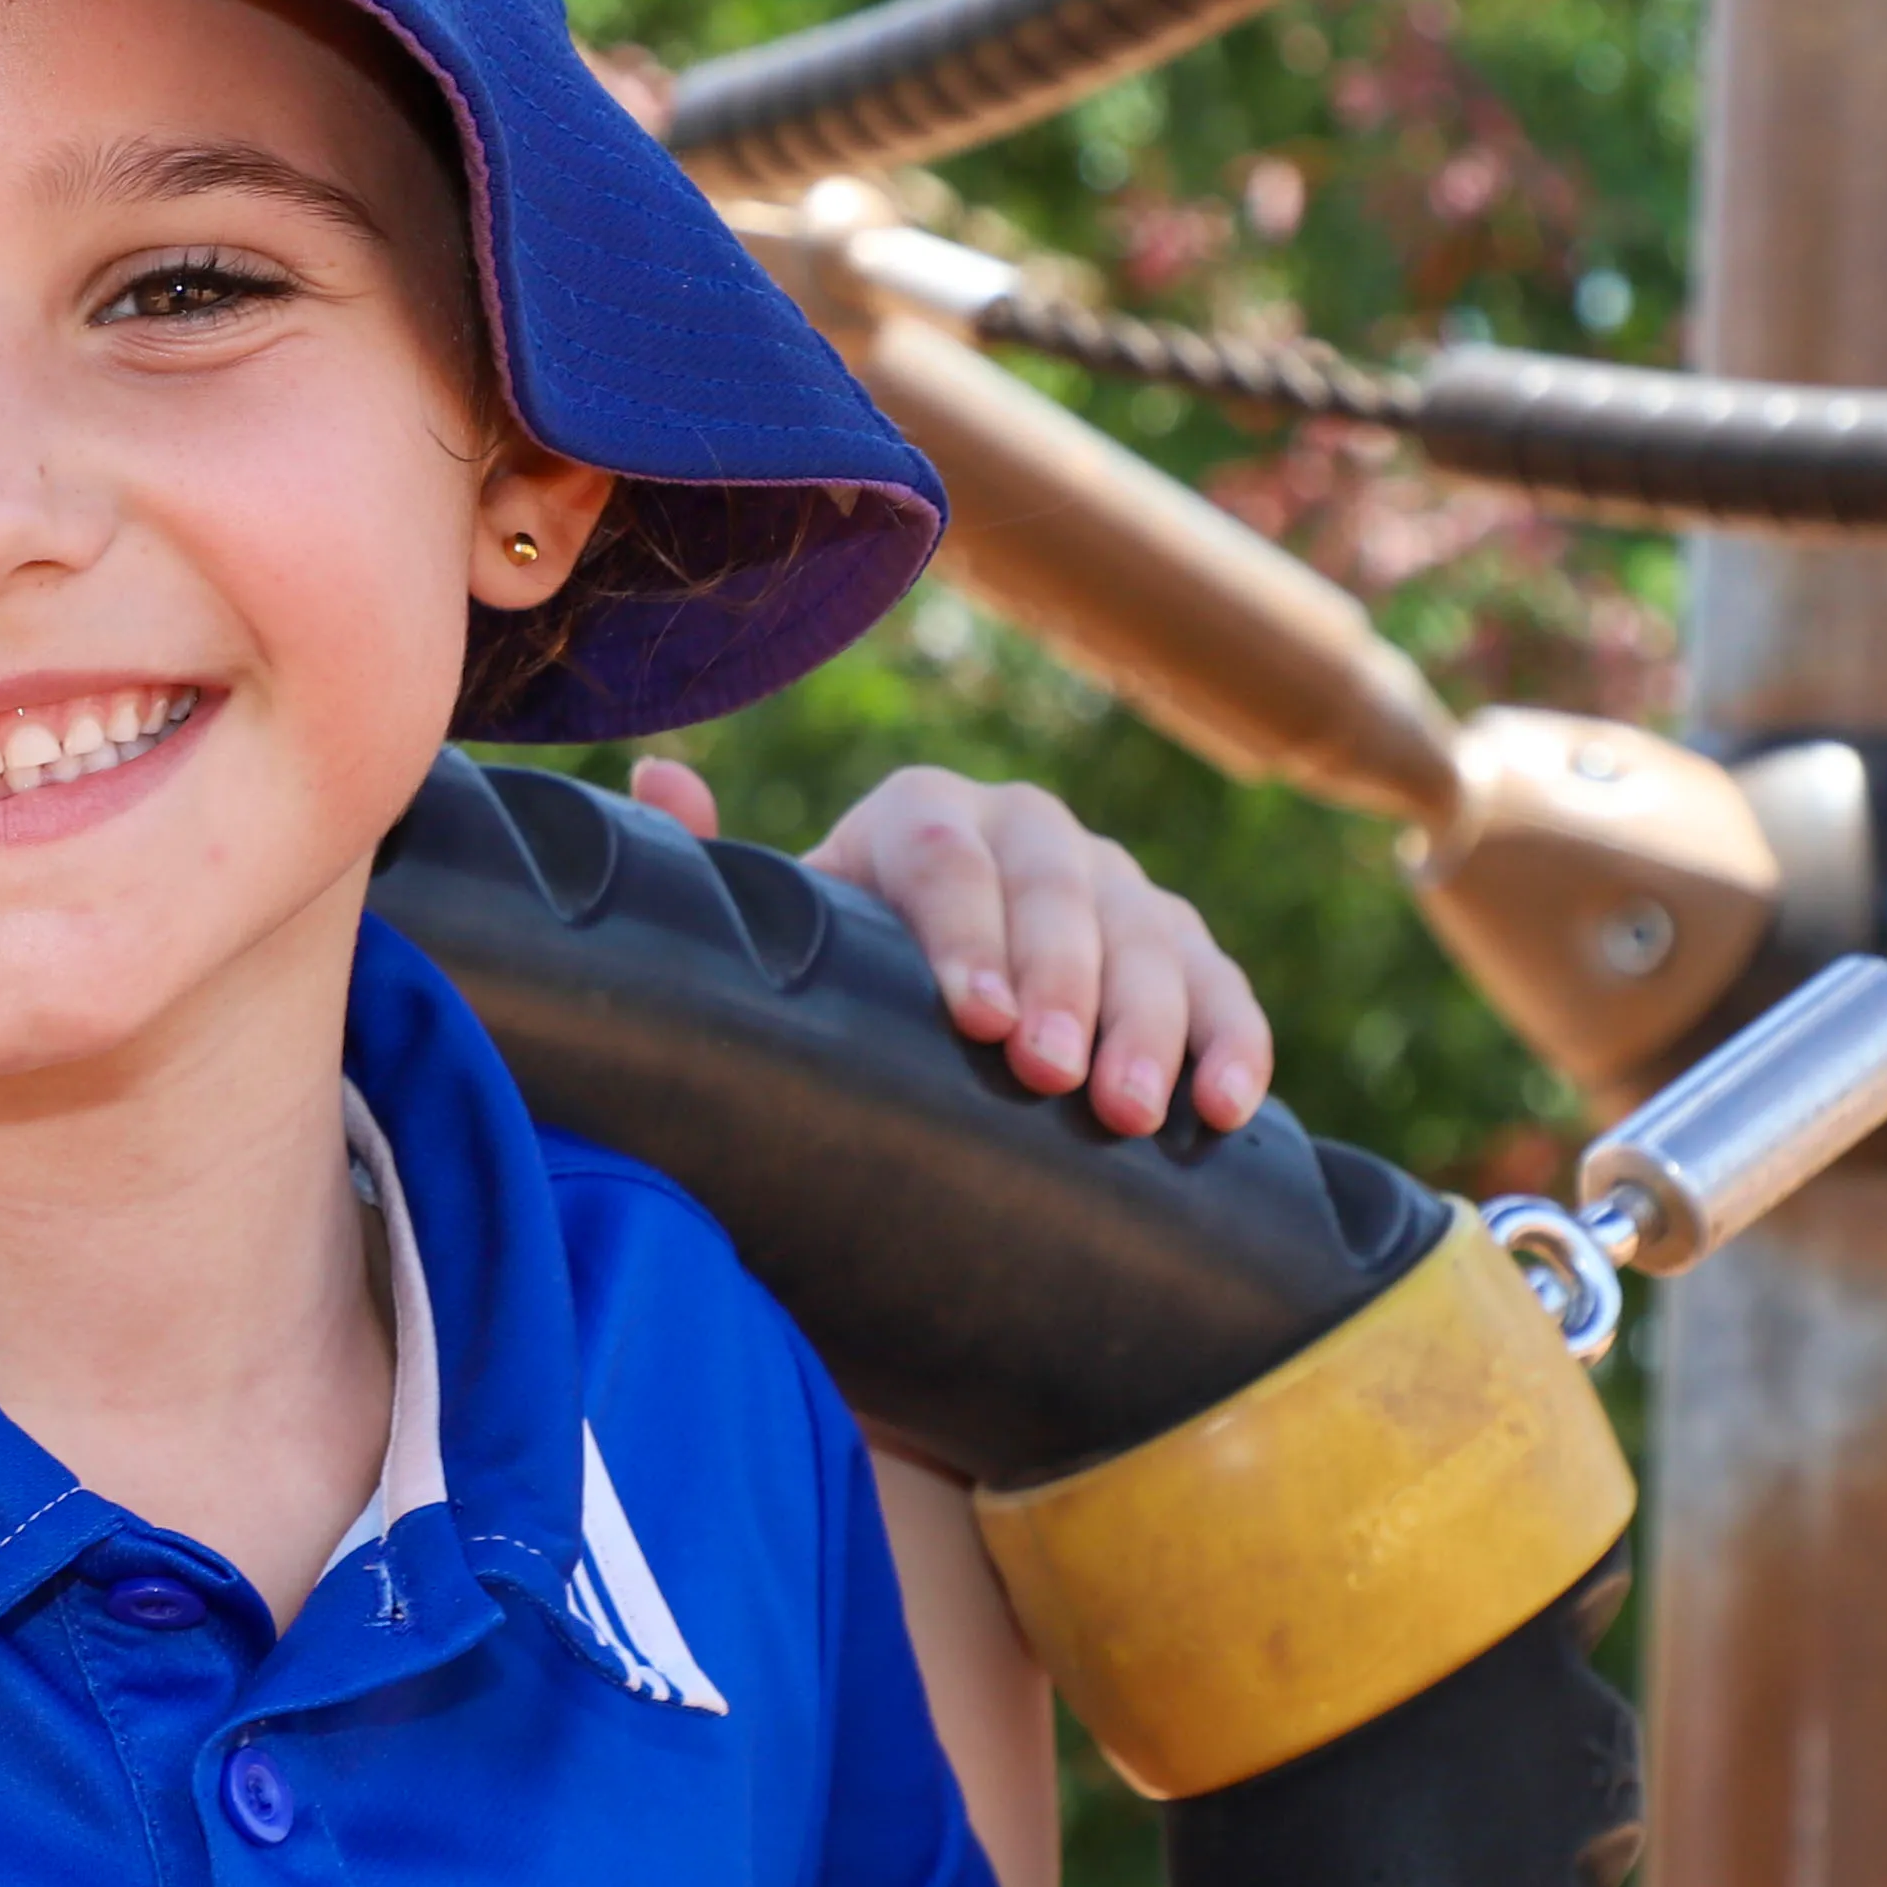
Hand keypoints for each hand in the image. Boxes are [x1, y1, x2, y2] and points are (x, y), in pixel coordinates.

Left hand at [625, 757, 1268, 1138]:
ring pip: (1150, 940)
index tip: (978, 1020)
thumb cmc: (837, 967)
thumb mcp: (782, 922)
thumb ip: (716, 863)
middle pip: (1059, 896)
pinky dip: (1232, 1043)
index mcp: (921, 814)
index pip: (946, 861)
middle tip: (1052, 1077)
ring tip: (1128, 1113)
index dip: (967, 936)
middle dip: (1064, 987)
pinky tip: (1225, 1111)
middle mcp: (1029, 829)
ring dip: (1150, 1025)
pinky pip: (1221, 987)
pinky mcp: (1182, 947)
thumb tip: (654, 773)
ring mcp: (1115, 884)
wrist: (921, 996)